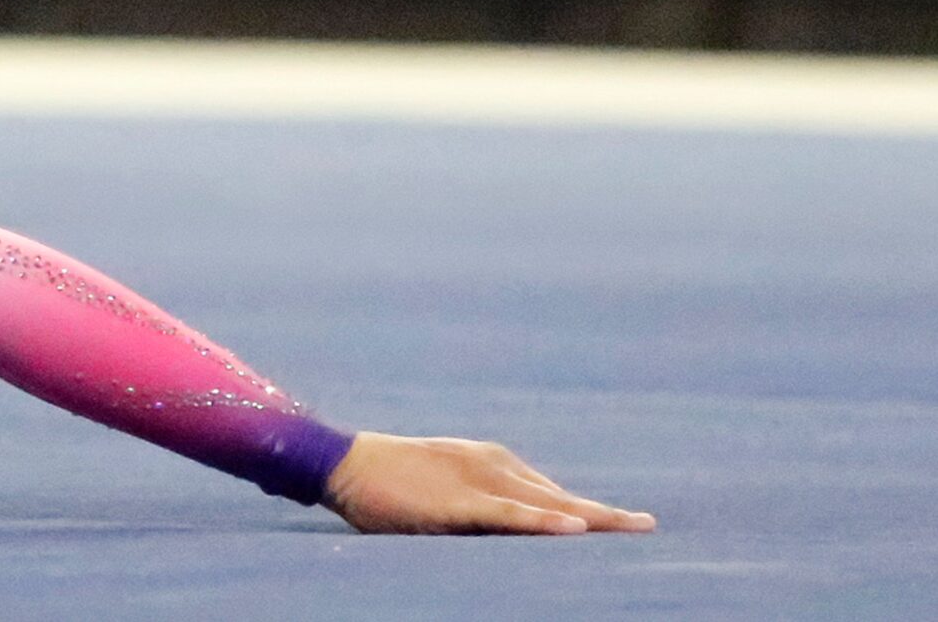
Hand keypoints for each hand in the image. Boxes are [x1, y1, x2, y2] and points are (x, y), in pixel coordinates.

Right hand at [323, 432, 653, 535]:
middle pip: (559, 495)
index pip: (549, 490)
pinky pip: (511, 515)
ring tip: (630, 528)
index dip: (586, 508)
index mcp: (489, 460)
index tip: (621, 521)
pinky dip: (544, 522)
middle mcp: (492, 464)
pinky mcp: (459, 501)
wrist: (343, 463)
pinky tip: (575, 529)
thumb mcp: (440, 486)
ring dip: (591, 517)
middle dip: (603, 513)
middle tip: (647, 525)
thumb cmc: (386, 481)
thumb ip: (476, 502)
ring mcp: (477, 480)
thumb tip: (506, 528)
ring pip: (546, 503)